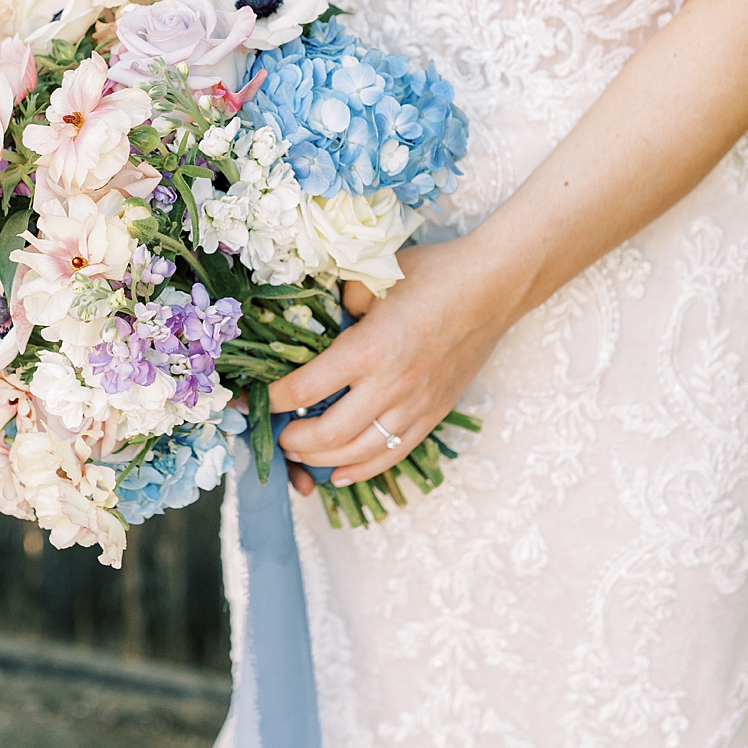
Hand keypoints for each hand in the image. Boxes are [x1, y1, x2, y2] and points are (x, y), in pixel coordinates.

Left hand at [272, 234, 526, 488]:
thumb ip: (340, 301)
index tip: (253, 401)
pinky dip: (362, 469)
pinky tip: (339, 474)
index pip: (304, 388)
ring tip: (300, 453)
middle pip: (327, 433)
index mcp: (368, 349)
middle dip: (293, 439)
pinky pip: (392, 453)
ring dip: (321, 458)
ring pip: (358, 453)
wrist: (494, 288)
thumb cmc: (434, 274)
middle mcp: (390, 385)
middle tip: (278, 433)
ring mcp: (414, 405)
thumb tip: (320, 318)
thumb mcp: (375, 276)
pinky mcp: (433, 414)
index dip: (272, 400)